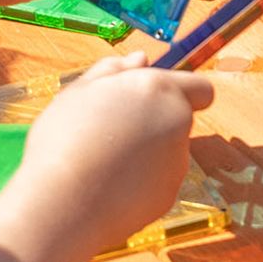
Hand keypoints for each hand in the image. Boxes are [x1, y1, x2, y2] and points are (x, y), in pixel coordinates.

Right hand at [13, 54, 214, 261]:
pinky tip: (109, 187)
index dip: (184, 93)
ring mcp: (178, 160)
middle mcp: (178, 121)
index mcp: (158, 89)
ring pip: (169, 151)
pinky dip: (141, 182)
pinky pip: (158, 181)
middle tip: (112, 132)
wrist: (62, 203)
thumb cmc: (63, 140)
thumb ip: (114, 70)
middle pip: (180, 118)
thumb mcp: (78, 92)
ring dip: (146, 152)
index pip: (200, 88)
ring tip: (103, 162)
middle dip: (156, 122)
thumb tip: (142, 58)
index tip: (156, 102)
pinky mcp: (170, 193)